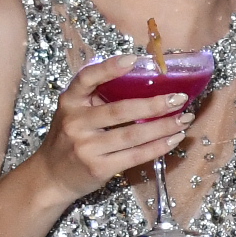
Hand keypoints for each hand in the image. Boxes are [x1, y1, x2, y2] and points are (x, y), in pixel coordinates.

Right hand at [33, 57, 195, 203]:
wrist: (51, 177)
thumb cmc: (70, 138)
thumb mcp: (74, 112)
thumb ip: (96, 97)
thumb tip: (142, 79)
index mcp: (69, 101)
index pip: (86, 78)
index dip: (109, 67)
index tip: (134, 59)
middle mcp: (75, 122)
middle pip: (120, 110)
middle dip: (154, 104)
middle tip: (180, 98)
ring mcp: (86, 147)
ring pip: (133, 135)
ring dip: (164, 127)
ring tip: (184, 119)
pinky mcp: (98, 168)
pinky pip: (136, 156)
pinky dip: (158, 147)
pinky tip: (174, 139)